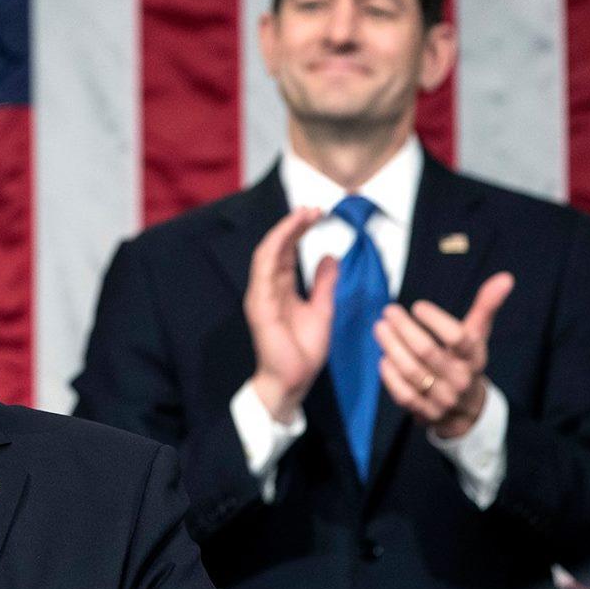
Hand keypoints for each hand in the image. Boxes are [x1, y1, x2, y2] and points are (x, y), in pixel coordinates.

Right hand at [244, 206, 341, 422]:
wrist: (292, 381)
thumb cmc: (303, 351)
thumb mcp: (322, 310)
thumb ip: (323, 284)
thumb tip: (330, 257)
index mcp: (280, 288)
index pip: (286, 251)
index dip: (298, 231)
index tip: (316, 214)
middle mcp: (267, 287)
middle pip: (276, 247)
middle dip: (293, 225)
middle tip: (312, 208)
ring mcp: (260, 294)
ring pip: (268, 253)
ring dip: (284, 231)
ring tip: (303, 215)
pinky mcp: (259, 304)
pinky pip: (263, 271)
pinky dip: (274, 250)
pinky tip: (287, 235)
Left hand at [375, 271, 514, 438]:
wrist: (467, 410)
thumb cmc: (467, 362)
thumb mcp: (478, 336)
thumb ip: (486, 307)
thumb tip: (505, 278)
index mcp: (474, 358)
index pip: (458, 338)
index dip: (436, 320)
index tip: (418, 306)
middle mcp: (460, 379)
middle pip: (428, 352)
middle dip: (405, 329)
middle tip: (389, 311)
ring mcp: (442, 397)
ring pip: (412, 372)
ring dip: (392, 347)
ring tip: (380, 327)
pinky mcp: (424, 411)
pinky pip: (403, 394)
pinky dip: (390, 375)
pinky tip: (383, 358)